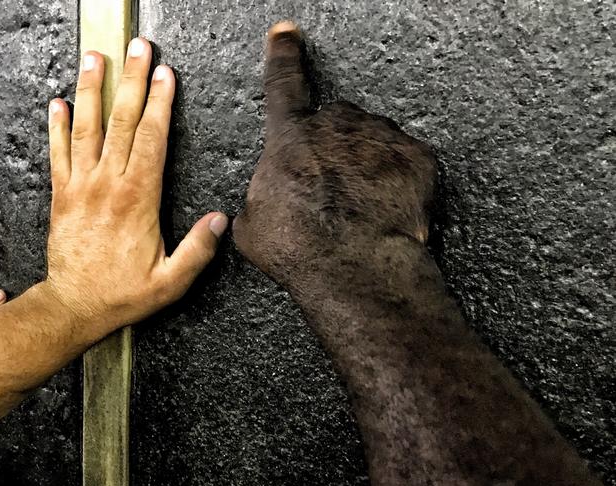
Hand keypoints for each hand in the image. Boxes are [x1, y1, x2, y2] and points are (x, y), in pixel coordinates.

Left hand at [43, 38, 227, 333]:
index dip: (159, 102)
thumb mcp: (171, 281)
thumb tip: (220, 220)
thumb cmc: (122, 294)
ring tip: (94, 58)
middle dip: (131, 80)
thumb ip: (197, 249)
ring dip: (91, 90)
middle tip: (137, 49)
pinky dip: (57, 127)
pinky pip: (58, 154)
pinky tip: (58, 104)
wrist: (73, 306)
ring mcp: (80, 186)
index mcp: (139, 198)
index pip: (151, 138)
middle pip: (122, 121)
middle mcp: (108, 184)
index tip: (165, 74)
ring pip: (87, 129)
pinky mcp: (61, 195)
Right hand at [233, 22, 437, 308]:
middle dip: (333, 146)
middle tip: (332, 185)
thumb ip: (260, 198)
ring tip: (360, 204)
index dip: (283, 55)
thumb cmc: (301, 247)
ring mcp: (379, 138)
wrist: (354, 267)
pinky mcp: (417, 158)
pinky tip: (386, 206)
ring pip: (372, 139)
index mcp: (290, 137)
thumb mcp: (252, 225)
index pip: (283, 82)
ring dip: (366, 162)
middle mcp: (336, 126)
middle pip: (335, 121)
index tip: (286, 34)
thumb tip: (262, 206)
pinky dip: (398, 178)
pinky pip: (406, 159)